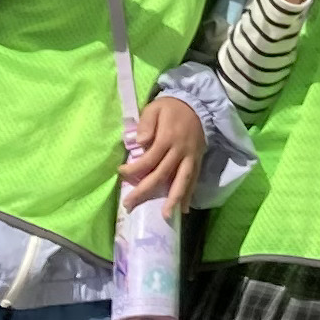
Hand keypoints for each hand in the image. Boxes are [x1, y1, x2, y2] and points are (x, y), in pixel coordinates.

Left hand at [122, 95, 204, 210]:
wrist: (198, 104)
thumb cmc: (171, 107)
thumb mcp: (154, 108)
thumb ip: (146, 124)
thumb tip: (140, 142)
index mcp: (167, 138)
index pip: (148, 160)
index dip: (134, 169)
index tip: (121, 172)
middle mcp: (180, 151)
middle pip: (162, 175)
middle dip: (145, 191)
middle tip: (129, 205)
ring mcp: (190, 157)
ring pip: (182, 181)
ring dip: (174, 199)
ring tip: (165, 215)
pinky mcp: (197, 160)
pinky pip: (193, 179)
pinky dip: (189, 194)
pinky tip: (183, 209)